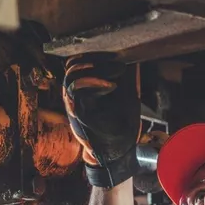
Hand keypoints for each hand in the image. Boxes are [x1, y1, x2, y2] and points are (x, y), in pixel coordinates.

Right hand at [62, 52, 141, 187]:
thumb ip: (125, 75)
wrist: (119, 151)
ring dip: (96, 69)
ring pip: (71, 76)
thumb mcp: (127, 92)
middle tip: (117, 62)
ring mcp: (74, 105)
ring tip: (117, 72)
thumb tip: (134, 54)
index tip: (115, 53)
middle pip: (72, 65)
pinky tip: (112, 86)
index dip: (94, 54)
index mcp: (86, 86)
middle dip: (95, 58)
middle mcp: (76, 94)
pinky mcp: (78, 115)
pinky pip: (76, 92)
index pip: (80, 62)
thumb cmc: (121, 122)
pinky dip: (94, 83)